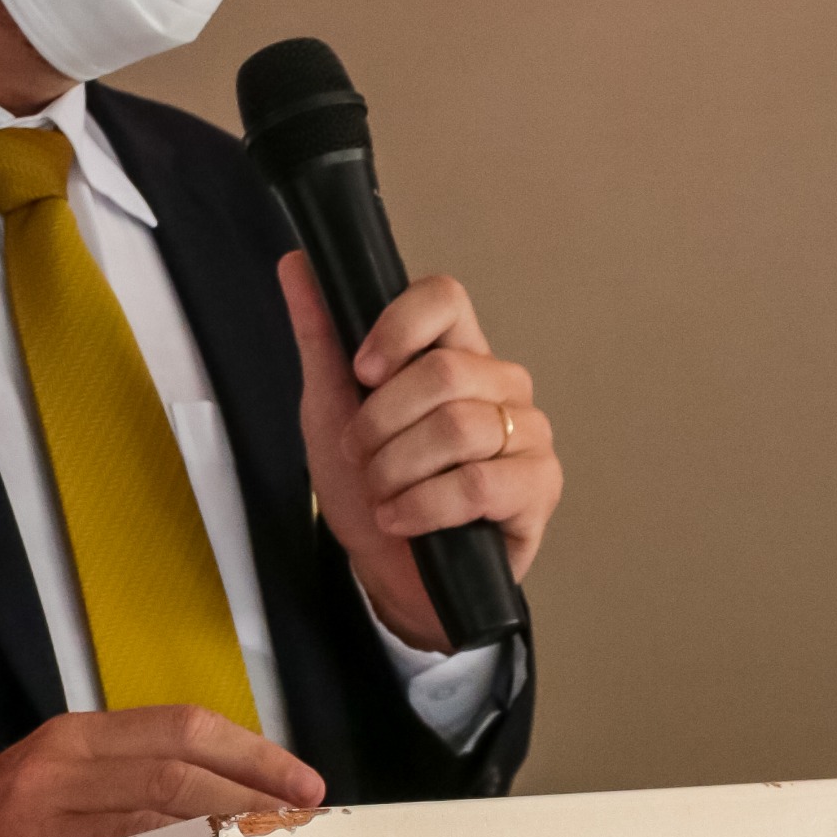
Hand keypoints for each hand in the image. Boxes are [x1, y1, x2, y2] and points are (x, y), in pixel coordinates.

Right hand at [0, 707, 323, 836]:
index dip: (253, 754)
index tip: (303, 785)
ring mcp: (43, 827)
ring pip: (156, 825)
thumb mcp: (51, 779)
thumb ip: (124, 778)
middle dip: (252, 803)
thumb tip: (227, 801)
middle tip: (302, 835)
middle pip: (180, 775)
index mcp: (70, 740)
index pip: (181, 728)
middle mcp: (59, 771)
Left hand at [280, 252, 562, 652]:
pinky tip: (401, 519)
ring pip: (458, 428)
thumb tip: (296, 262)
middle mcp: (501, 383)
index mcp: (456, 351)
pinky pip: (479, 483)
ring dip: (397, 470)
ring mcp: (528, 433)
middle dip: (381, 424)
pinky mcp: (539, 486)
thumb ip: (322, 338)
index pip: (445, 298)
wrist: (389, 573)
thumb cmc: (370, 489)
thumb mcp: (332, 411)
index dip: (398, 328)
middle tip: (361, 458)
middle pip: (443, 372)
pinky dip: (424, 505)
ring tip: (381, 495)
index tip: (361, 372)